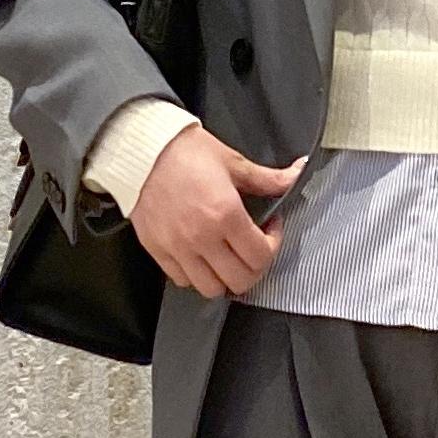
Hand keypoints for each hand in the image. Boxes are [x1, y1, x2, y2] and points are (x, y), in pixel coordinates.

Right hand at [130, 125, 307, 298]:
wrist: (141, 148)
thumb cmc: (183, 151)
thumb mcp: (233, 162)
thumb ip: (268, 178)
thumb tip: (296, 173)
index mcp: (225, 214)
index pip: (262, 256)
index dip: (274, 245)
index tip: (270, 229)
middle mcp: (202, 237)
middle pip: (240, 281)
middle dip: (254, 267)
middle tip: (253, 247)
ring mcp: (177, 248)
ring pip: (211, 289)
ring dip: (225, 277)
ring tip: (227, 256)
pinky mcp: (157, 250)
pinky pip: (182, 280)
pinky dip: (196, 275)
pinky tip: (202, 255)